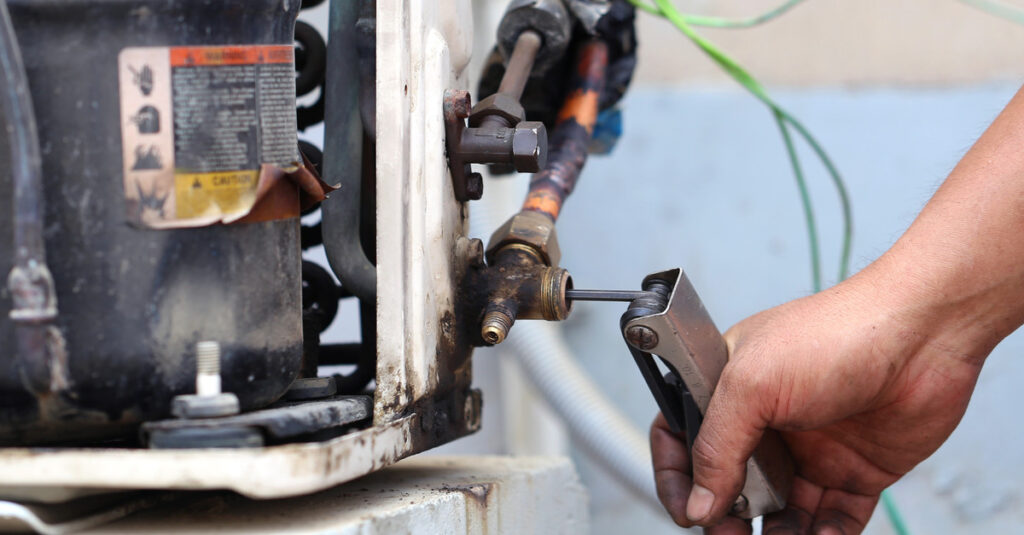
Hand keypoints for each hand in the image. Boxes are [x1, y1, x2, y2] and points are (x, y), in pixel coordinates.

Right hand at [650, 257, 1000, 533]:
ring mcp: (810, 448)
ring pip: (779, 511)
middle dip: (724, 516)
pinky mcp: (854, 470)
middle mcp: (766, 421)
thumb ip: (716, 448)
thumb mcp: (752, 384)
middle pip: (729, 484)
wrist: (923, 335)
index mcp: (729, 388)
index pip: (684, 438)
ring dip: (772, 534)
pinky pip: (831, 519)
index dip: (677, 476)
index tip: (687, 510)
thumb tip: (699, 505)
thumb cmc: (836, 333)